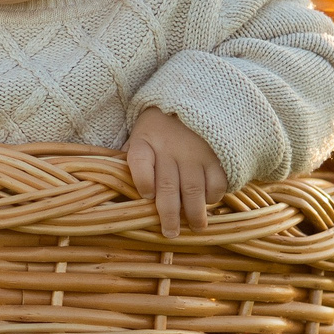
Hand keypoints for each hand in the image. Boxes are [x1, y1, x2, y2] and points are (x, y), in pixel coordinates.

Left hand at [125, 108, 226, 237]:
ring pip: (193, 190)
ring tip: (196, 229)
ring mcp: (194, 153)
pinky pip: (216, 182)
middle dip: (168, 215)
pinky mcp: (215, 156)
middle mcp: (169, 150)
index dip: (142, 180)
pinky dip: (214, 196)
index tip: (146, 196)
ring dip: (194, 214)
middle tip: (170, 234)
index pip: (139, 161)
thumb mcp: (140, 134)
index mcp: (145, 142)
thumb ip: (133, 157)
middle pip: (167, 187)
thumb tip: (118, 185)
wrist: (193, 99)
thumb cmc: (160, 126)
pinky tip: (209, 202)